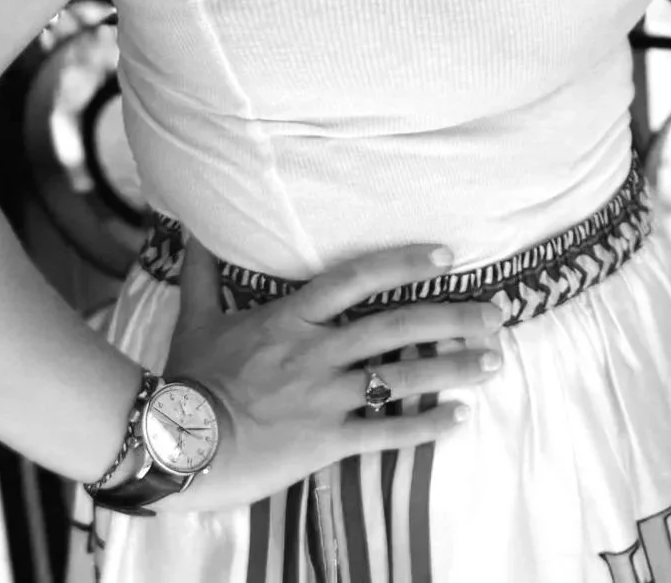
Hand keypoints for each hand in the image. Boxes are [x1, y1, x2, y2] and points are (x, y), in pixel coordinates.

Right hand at [154, 236, 504, 513]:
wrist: (174, 444)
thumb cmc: (185, 379)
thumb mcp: (196, 317)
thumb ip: (204, 271)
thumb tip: (190, 226)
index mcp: (292, 317)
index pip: (358, 277)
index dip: (405, 261)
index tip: (447, 255)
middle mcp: (317, 350)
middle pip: (397, 324)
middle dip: (452, 316)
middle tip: (496, 313)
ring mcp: (325, 396)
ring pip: (402, 375)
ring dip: (453, 367)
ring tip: (494, 362)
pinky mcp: (326, 439)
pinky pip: (386, 431)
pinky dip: (426, 426)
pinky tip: (460, 419)